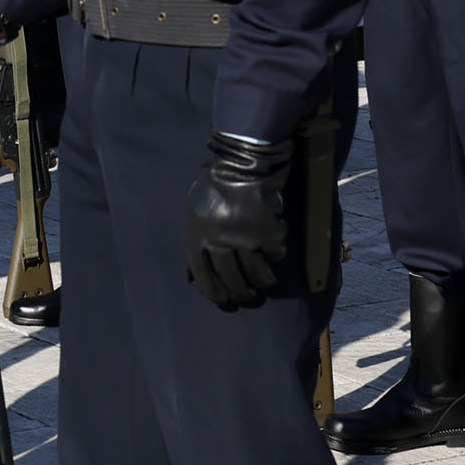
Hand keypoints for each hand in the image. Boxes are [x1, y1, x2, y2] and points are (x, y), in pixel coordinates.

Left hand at [183, 132, 297, 311]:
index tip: (222, 301)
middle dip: (239, 292)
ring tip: (263, 284)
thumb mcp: (194, 212)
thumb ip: (193, 244)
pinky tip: (275, 257)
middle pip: (230, 278)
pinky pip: (275, 255)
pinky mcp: (269, 233)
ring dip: (261, 282)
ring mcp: (246, 238)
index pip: (202, 275)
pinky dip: (276, 258)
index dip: (213, 292)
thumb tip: (189, 278)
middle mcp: (220, 241)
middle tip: (246, 297)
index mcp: (197, 235)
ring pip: (256, 273)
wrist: (242, 162)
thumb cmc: (214, 185)